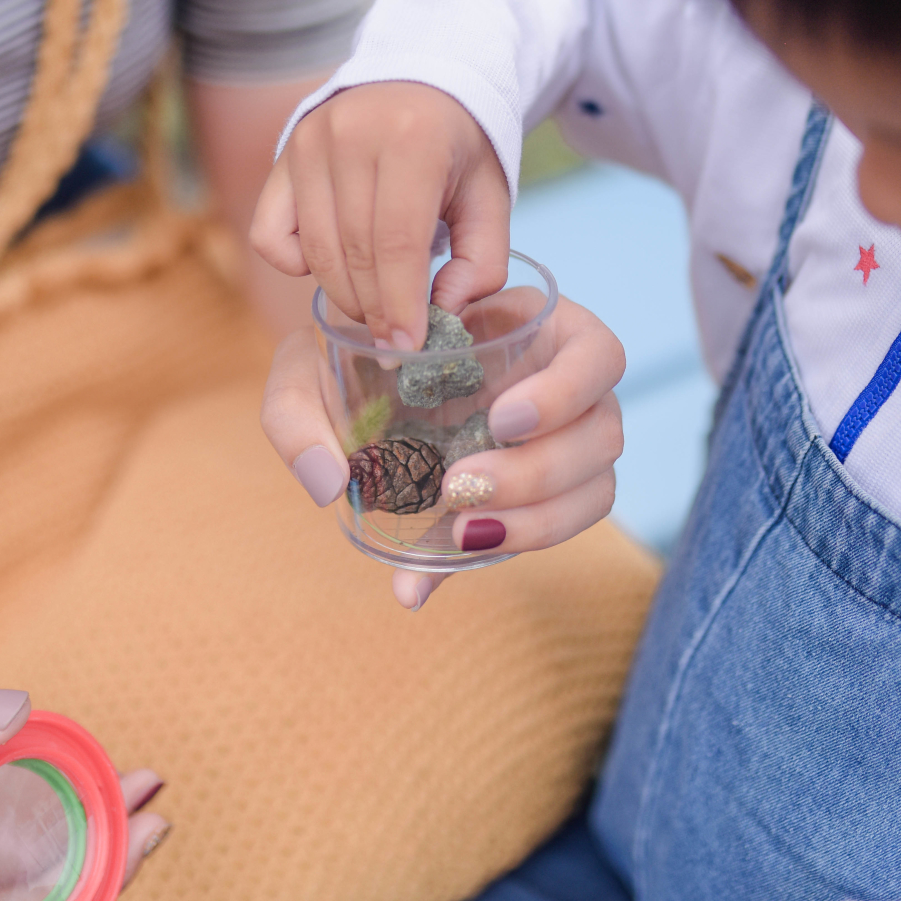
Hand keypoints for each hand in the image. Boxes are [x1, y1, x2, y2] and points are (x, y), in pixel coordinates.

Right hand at [251, 81, 510, 351]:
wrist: (418, 84)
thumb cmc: (457, 150)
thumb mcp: (490, 200)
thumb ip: (482, 263)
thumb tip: (443, 311)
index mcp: (413, 138)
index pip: (398, 242)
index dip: (401, 304)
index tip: (408, 348)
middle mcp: (352, 134)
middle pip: (355, 252)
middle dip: (376, 310)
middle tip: (396, 338)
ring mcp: (309, 143)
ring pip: (316, 251)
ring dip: (345, 296)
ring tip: (375, 308)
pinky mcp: (282, 158)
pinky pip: (270, 236)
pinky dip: (295, 265)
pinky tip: (332, 266)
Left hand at [263, 295, 625, 609]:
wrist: (350, 394)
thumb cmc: (340, 362)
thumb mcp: (305, 369)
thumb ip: (297, 417)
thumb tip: (329, 488)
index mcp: (534, 331)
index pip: (596, 353)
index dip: (566, 390)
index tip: (503, 418)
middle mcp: (565, 387)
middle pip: (604, 433)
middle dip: (541, 471)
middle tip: (462, 485)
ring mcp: (562, 444)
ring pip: (595, 489)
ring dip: (538, 520)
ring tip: (460, 530)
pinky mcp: (541, 496)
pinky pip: (554, 528)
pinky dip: (502, 551)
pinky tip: (435, 569)